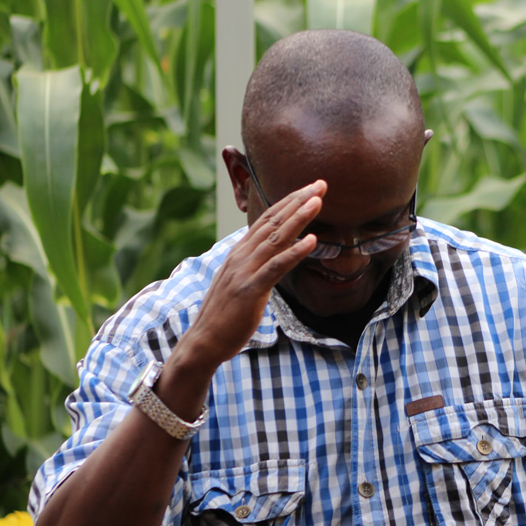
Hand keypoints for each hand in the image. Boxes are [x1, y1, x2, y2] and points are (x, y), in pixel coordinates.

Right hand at [178, 179, 325, 368]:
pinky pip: (276, 267)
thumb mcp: (241, 283)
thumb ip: (255, 267)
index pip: (266, 220)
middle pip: (273, 221)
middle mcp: (241, 256)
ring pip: (275, 238)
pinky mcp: (250, 290)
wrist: (205, 341)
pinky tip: (312, 242)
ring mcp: (244, 271)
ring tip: (318, 202)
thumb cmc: (225, 315)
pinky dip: (294, 252)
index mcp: (239, 253)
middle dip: (298, 201)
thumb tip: (273, 259)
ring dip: (298, 218)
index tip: (309, 190)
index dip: (289, 203)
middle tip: (320, 184)